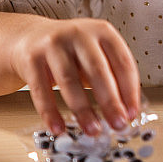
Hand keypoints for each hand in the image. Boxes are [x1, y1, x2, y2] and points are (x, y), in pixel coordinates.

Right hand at [9, 17, 139, 135]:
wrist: (30, 37)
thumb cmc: (71, 50)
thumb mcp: (96, 54)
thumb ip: (112, 76)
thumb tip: (125, 110)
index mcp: (102, 31)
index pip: (123, 62)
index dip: (130, 90)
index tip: (131, 113)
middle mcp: (79, 34)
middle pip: (98, 70)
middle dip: (110, 101)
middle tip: (117, 123)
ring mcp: (53, 45)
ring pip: (70, 81)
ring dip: (83, 110)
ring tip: (92, 130)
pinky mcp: (31, 59)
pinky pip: (41, 90)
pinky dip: (50, 113)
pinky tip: (59, 127)